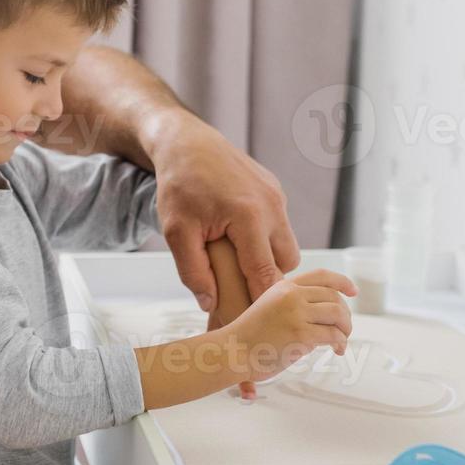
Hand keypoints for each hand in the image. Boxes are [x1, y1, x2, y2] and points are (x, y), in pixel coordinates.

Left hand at [148, 114, 300, 310]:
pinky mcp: (275, 190)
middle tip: (241, 288)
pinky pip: (280, 226)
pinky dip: (265, 239)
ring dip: (268, 258)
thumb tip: (211, 305)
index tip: (256, 321)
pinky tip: (239, 239)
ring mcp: (277, 196)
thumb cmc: (179, 185)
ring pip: (287, 245)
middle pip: (287, 263)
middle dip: (268, 278)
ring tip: (237, 262)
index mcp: (250, 217)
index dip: (262, 301)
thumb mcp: (177, 232)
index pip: (266, 273)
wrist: (186, 142)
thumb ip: (194, 272)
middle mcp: (272, 206)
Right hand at [228, 269, 355, 383]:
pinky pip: (333, 335)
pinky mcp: (301, 334)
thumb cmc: (248, 336)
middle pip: (334, 297)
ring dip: (346, 329)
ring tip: (341, 341)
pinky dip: (340, 343)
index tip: (354, 291)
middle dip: (345, 315)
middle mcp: (292, 296)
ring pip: (338, 314)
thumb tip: (321, 314)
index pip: (322, 276)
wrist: (233, 351)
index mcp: (284, 286)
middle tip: (344, 330)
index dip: (342, 282)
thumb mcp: (268, 307)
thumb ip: (291, 304)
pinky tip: (336, 350)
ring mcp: (296, 314)